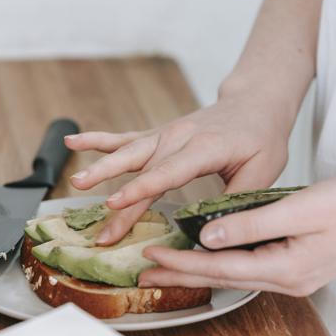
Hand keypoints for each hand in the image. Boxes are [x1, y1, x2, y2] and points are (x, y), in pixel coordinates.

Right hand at [64, 93, 289, 243]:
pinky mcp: (157, 136)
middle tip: (96, 217)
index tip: (114, 203)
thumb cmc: (262, 139)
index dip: (140, 189)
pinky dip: (98, 141)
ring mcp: (165, 134)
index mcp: (205, 148)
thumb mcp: (264, 171)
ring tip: (75, 181)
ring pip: (128, 152)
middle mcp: (179, 138)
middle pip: (141, 168)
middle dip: (116, 194)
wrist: (255, 103)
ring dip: (100, 167)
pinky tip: (72, 143)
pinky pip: (124, 139)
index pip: (167, 172)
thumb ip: (237, 200)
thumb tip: (214, 233)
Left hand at [139, 175, 335, 295]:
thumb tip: (208, 236)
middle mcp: (289, 280)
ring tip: (166, 266)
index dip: (182, 261)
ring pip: (235, 273)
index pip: (220, 267)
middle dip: (181, 274)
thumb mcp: (301, 209)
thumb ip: (251, 224)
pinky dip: (225, 260)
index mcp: (287, 269)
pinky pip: (252, 266)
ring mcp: (296, 275)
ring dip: (199, 268)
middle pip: (222, 278)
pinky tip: (211, 254)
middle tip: (144, 271)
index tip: (151, 254)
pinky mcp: (301, 264)